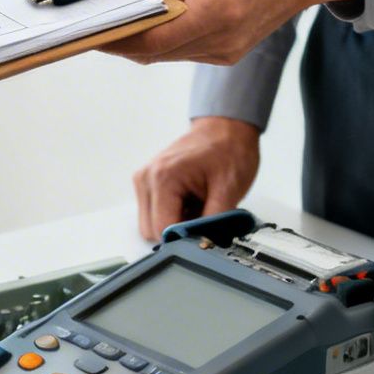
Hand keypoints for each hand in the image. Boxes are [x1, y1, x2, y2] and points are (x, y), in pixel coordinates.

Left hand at [98, 0, 362, 65]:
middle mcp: (222, 41)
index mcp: (219, 12)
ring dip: (137, 32)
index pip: (152, 39)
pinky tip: (144, 7)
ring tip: (109, 6)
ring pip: (164, 51)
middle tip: (84, 14)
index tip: (83, 24)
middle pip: (152, 50)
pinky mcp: (225, 49)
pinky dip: (159, 30)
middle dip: (117, 33)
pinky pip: (181, 46)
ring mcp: (225, 50)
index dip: (113, 35)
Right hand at [133, 117, 260, 240]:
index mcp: (164, 177)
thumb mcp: (229, 189)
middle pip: (151, 230)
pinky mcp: (148, 183)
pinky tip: (190, 201)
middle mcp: (147, 178)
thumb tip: (205, 244)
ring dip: (175, 223)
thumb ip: (213, 223)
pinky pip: (154, 213)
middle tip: (204, 215)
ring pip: (151, 224)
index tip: (203, 235)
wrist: (226, 129)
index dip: (185, 238)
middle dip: (179, 231)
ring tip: (197, 204)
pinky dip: (173, 214)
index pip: (162, 229)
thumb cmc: (228, 149)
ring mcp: (144, 180)